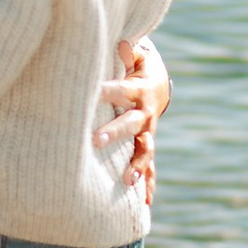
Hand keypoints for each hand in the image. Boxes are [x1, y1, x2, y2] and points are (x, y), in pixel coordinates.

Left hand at [94, 37, 170, 201]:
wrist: (157, 83)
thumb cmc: (135, 65)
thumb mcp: (135, 54)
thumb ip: (128, 51)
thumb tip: (123, 43)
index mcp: (138, 90)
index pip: (121, 89)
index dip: (107, 90)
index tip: (90, 92)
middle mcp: (145, 114)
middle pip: (130, 124)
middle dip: (114, 132)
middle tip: (95, 140)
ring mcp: (148, 133)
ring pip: (144, 151)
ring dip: (137, 166)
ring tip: (127, 181)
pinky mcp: (146, 146)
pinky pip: (149, 167)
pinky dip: (148, 184)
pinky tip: (144, 204)